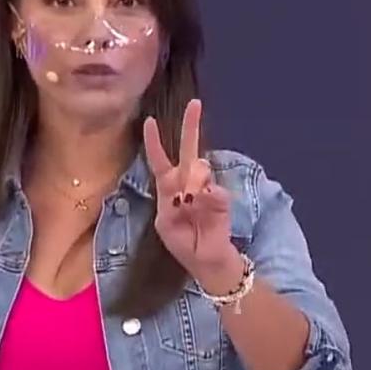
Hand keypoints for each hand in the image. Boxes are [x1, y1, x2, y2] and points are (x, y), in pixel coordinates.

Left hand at [143, 99, 240, 287]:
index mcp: (169, 192)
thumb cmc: (186, 247)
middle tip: (195, 104)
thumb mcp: (170, 227)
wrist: (211, 265)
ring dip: (196, 183)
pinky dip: (209, 200)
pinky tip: (207, 213)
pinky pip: (214, 191)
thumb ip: (177, 204)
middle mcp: (187, 186)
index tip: (149, 120)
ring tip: (194, 210)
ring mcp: (206, 190)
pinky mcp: (221, 199)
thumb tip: (198, 185)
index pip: (160, 162)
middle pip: (189, 152)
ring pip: (201, 171)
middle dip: (191, 127)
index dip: (154, 142)